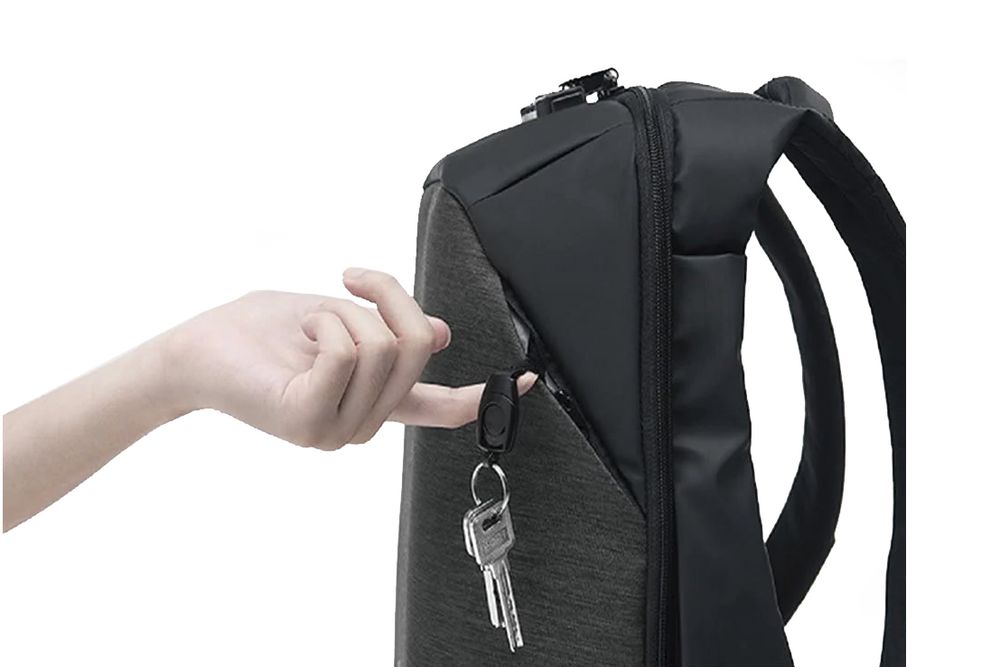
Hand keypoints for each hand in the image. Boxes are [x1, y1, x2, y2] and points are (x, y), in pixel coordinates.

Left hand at [164, 268, 534, 449]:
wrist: (195, 349)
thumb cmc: (257, 333)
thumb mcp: (338, 319)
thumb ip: (387, 332)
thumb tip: (441, 336)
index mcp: (372, 402)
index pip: (439, 407)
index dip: (484, 394)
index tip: (529, 380)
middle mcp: (361, 425)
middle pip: (418, 348)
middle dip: (386, 298)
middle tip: (348, 284)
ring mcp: (336, 431)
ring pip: (383, 346)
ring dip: (343, 312)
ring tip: (308, 326)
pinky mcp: (308, 420)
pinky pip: (347, 351)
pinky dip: (326, 324)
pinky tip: (300, 338)